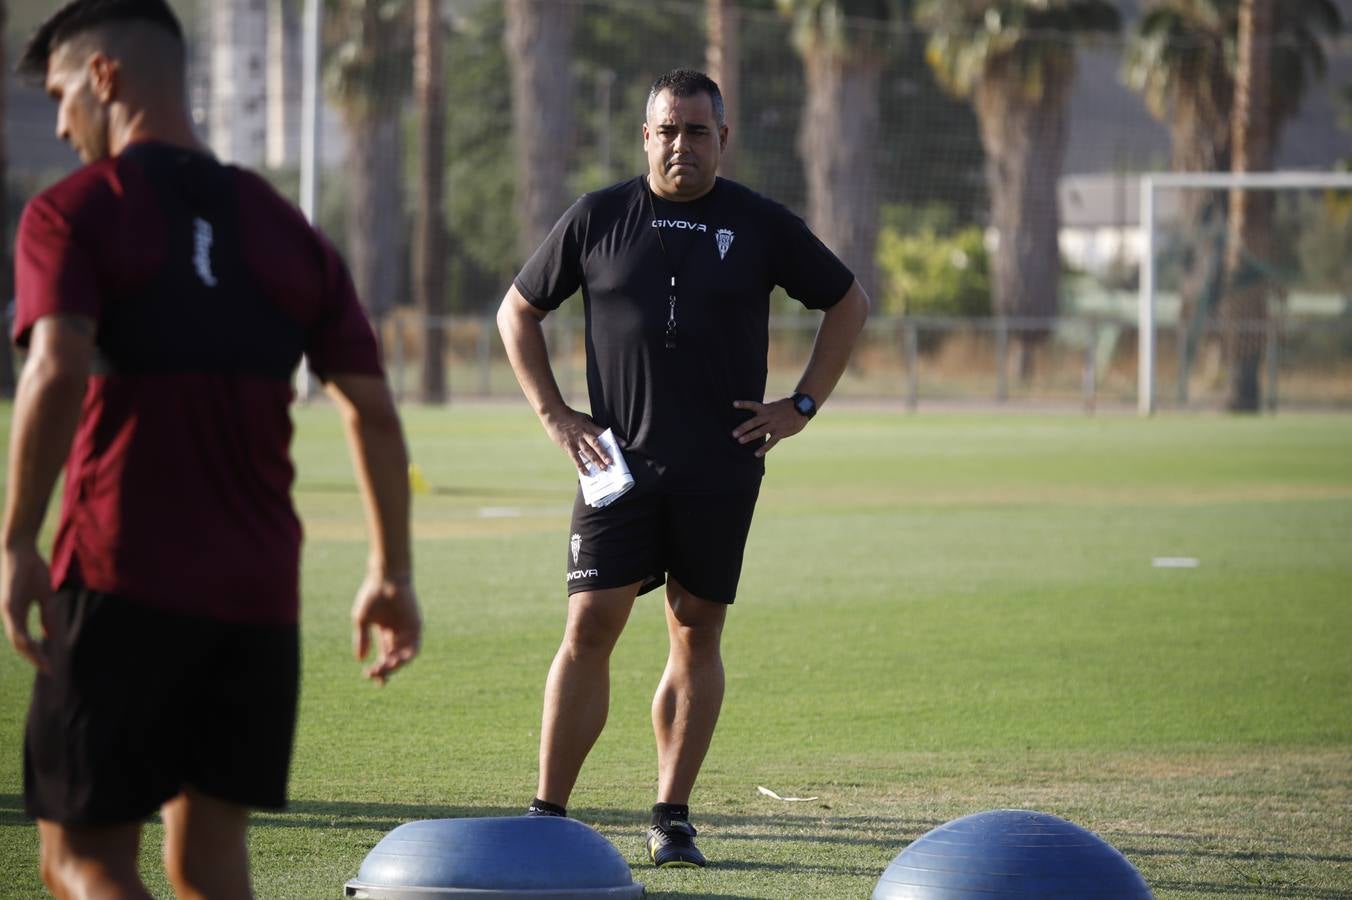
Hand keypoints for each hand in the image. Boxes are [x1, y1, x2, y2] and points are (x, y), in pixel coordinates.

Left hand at [2, 541, 53, 671]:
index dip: (38, 654)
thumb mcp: (44, 596)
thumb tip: (49, 635)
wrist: (20, 550)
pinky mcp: (8, 604)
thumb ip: (46, 615)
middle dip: (35, 659)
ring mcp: (7, 611)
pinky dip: (23, 639)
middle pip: (20, 645)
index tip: (50, 666)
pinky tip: (32, 647)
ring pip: (17, 639)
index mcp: (17, 614)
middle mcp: (9, 616)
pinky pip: (15, 626)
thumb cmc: (32, 569)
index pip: (26, 640)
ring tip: (43, 664)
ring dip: (30, 653)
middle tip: (49, 671)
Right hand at [351, 573, 420, 684]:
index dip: (378, 669)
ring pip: (405, 656)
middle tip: (375, 673)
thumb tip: (360, 660)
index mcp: (385, 632)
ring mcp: (408, 630)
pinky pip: (414, 646)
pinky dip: (406, 655)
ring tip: (386, 666)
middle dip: (385, 669)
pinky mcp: (416, 626)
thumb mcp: (362, 619)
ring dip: (396, 665)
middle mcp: (398, 634)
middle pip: (393, 659)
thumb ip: (362, 638)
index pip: (384, 656)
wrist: (386, 578)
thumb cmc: (372, 595)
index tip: (368, 676)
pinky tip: (396, 659)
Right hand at [542, 407, 611, 473]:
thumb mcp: (584, 418)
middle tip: (612, 462)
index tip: (624, 444)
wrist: (554, 414)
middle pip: (597, 445)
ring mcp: (576, 441)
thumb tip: (599, 432)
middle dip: (605, 454)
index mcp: (589, 426)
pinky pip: (576, 458)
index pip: (604, 433)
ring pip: (588, 452)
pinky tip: (586, 472)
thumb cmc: (569, 416)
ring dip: (596, 461)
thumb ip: (591, 425)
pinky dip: (581, 465)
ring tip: (603, 468)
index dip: (614, 438)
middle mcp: (584, 434)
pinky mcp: (568, 446)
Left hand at [730, 398, 808, 457]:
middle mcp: (769, 416)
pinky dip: (764, 448)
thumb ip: (765, 412)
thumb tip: (756, 417)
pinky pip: (771, 442)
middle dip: (743, 428)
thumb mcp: (774, 406)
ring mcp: (775, 424)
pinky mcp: (781, 432)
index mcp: (766, 409)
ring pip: (760, 431)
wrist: (802, 409)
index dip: (744, 404)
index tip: (734, 404)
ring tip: (740, 441)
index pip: (753, 405)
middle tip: (734, 433)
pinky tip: (756, 454)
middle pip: (754, 422)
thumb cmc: (786, 408)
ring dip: (750, 436)